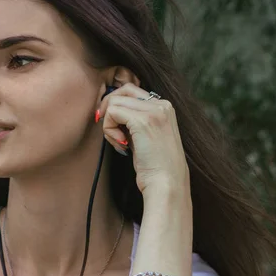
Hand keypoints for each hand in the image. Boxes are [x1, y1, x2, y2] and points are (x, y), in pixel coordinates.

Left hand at [97, 83, 189, 199]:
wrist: (166, 183)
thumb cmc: (154, 165)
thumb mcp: (145, 136)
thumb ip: (133, 120)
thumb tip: (110, 109)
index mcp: (164, 107)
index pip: (131, 91)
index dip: (117, 106)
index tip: (113, 125)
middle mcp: (162, 104)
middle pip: (122, 91)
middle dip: (109, 109)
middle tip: (110, 131)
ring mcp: (153, 111)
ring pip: (114, 102)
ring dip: (109, 124)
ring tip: (119, 142)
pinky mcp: (142, 121)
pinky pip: (112, 113)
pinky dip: (109, 130)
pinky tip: (121, 144)